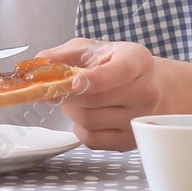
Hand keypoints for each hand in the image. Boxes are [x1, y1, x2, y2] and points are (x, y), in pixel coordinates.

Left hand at [40, 38, 162, 149]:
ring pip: (89, 120)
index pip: (119, 72)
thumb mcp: (96, 49)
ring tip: (75, 100)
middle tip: (56, 88)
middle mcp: (145, 91)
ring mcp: (138, 119)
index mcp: (138, 61)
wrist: (152, 87)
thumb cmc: (118, 64)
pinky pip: (92, 139)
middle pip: (96, 100)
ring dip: (71, 110)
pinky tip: (85, 115)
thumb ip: (66, 53)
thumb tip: (39, 62)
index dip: (95, 78)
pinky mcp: (129, 141)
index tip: (74, 81)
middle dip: (67, 94)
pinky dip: (79, 128)